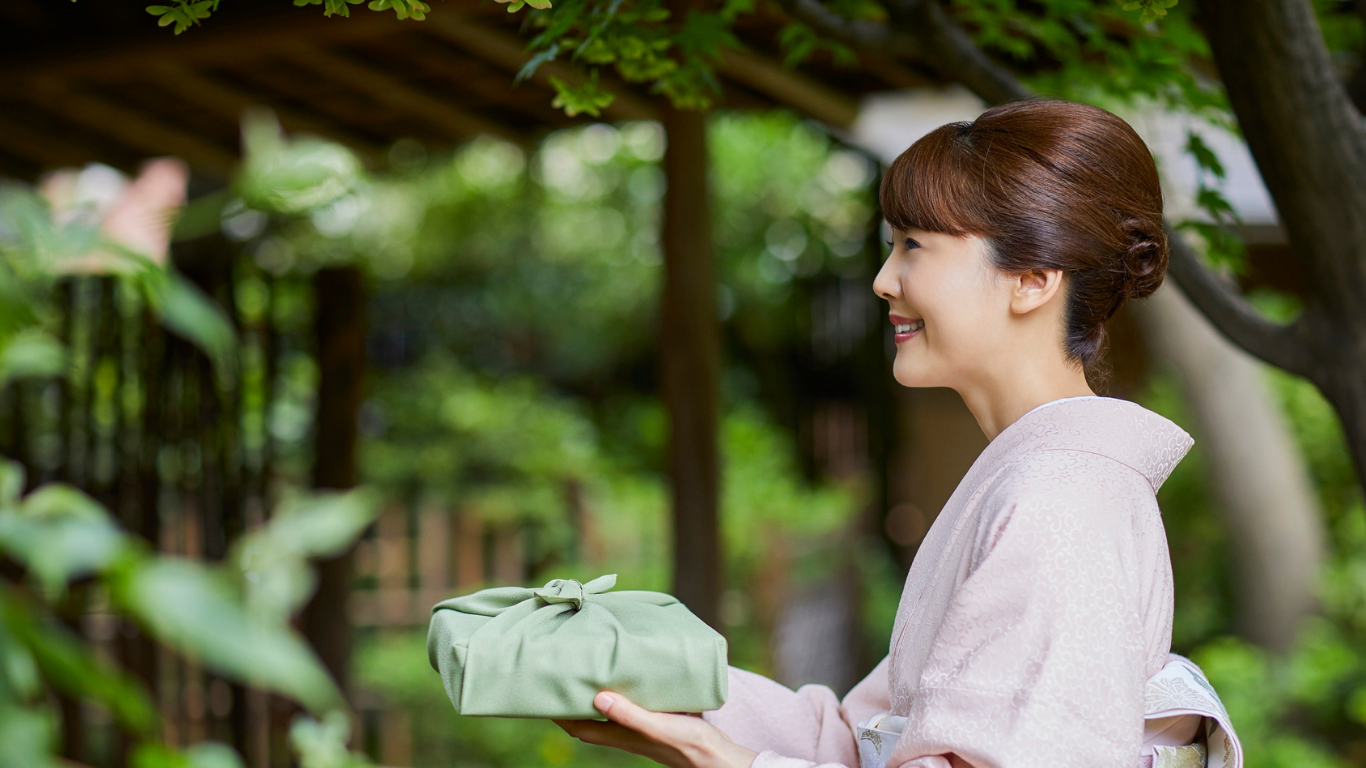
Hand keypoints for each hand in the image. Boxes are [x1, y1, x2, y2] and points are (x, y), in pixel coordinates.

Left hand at [554, 691, 758, 767]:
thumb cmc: (692, 745)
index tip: (543, 692)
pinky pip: (631, 703)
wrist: (721, 759)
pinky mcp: (658, 719)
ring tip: (589, 666)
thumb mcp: (661, 727)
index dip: (558, 714)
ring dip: (597, 692)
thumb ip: (631, 715)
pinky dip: (623, 689)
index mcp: (623, 736)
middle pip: (589, 718)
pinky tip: (629, 673)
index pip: (579, 727)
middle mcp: (628, 732)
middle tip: (563, 672)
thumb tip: (597, 697)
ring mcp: (643, 727)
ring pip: (610, 709)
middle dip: (573, 699)